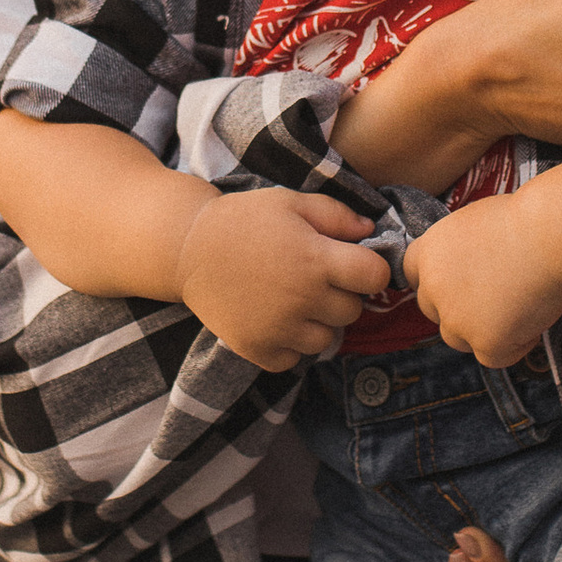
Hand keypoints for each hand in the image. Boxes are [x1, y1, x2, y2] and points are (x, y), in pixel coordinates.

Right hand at [173, 188, 391, 371]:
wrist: (187, 248)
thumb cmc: (243, 220)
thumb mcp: (291, 202)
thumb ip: (336, 214)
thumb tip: (370, 230)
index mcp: (315, 259)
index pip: (375, 276)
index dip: (369, 268)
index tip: (352, 263)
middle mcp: (302, 298)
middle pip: (352, 310)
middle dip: (341, 294)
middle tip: (314, 278)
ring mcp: (279, 328)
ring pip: (326, 339)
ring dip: (317, 322)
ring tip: (293, 299)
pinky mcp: (258, 350)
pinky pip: (294, 358)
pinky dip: (289, 344)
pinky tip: (274, 318)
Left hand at [404, 193, 561, 366]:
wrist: (550, 235)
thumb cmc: (524, 219)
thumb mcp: (475, 222)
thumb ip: (460, 249)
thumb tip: (469, 267)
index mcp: (429, 252)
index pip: (412, 274)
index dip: (434, 281)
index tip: (456, 283)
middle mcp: (434, 288)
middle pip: (434, 311)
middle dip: (458, 309)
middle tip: (495, 298)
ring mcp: (457, 319)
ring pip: (459, 338)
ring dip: (483, 330)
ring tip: (519, 307)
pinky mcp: (485, 342)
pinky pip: (495, 356)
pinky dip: (515, 344)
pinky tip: (534, 320)